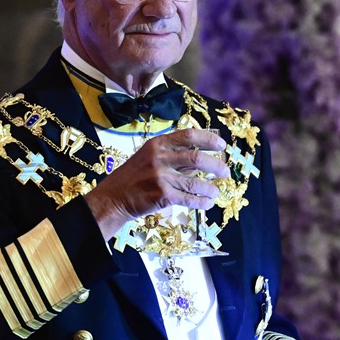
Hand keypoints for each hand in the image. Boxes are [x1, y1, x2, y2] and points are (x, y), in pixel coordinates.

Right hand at [83, 128, 229, 237]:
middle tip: (225, 171)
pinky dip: (201, 202)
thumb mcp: (148, 156)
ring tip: (216, 191)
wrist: (113, 198)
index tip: (222, 146)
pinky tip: (207, 203)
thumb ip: (172, 154)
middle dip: (216, 165)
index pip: (189, 135)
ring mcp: (160, 177)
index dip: (209, 139)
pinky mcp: (162, 196)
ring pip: (195, 182)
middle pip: (197, 158)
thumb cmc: (132, 177)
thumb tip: (201, 156)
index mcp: (157, 144)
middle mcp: (159, 157)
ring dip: (210, 188)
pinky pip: (189, 199)